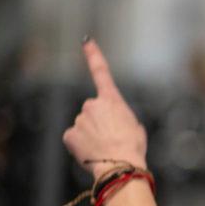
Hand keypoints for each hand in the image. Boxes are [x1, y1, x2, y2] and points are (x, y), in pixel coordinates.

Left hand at [63, 40, 146, 175]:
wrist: (120, 164)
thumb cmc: (132, 147)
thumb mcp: (135, 126)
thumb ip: (120, 117)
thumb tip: (111, 124)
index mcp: (112, 100)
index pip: (102, 72)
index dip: (94, 55)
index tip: (86, 41)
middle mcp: (92, 104)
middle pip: (92, 112)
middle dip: (98, 123)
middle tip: (111, 139)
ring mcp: (79, 119)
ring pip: (83, 127)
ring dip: (91, 136)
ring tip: (104, 149)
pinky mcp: (69, 134)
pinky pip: (74, 139)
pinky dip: (80, 146)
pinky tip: (91, 153)